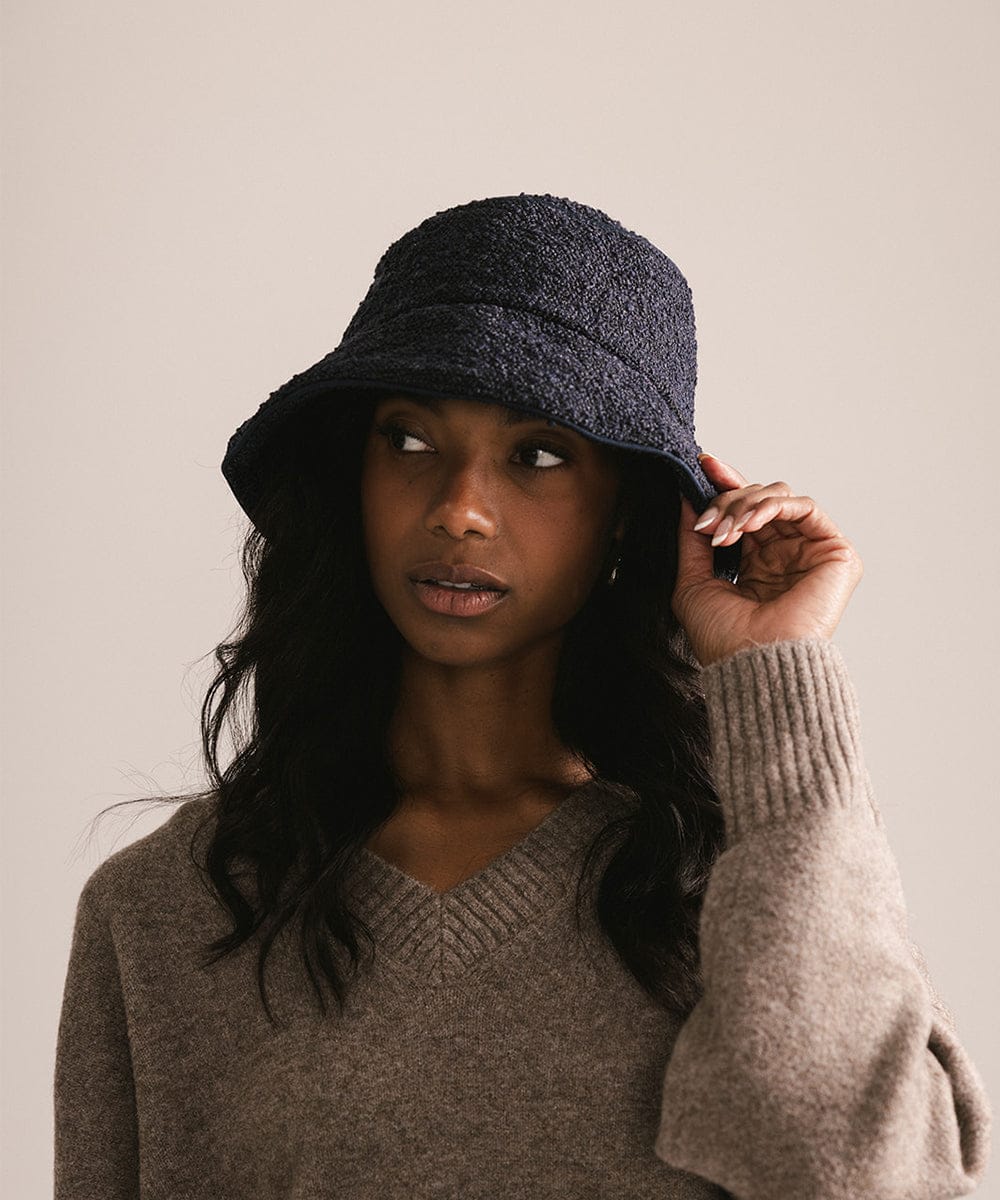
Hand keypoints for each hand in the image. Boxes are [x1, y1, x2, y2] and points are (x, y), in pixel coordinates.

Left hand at [672, 454, 863, 667]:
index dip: (724, 485)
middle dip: (727, 500)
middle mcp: (785, 555)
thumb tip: (688, 498)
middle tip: (708, 522)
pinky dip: (772, 506)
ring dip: (745, 504)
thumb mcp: (693, 581)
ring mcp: (810, 553)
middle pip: (758, 499)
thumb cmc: (724, 639)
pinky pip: (805, 507)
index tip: (702, 465)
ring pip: (779, 497)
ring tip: (725, 531)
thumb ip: (692, 538)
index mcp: (756, 564)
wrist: (751, 664)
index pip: (743, 512)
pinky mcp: (835, 554)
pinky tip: (748, 525)